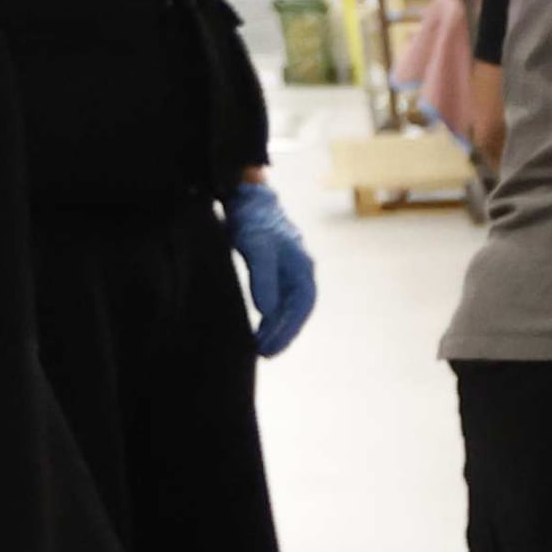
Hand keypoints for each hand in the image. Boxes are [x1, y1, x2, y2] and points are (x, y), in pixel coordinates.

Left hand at [227, 179, 316, 357]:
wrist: (248, 197)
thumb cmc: (254, 222)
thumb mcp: (257, 250)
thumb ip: (263, 280)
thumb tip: (268, 312)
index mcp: (303, 269)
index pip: (300, 308)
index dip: (288, 331)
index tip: (271, 348)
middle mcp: (300, 272)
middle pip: (296, 311)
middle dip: (282, 333)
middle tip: (263, 353)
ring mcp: (289, 270)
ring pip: (287, 306)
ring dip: (276, 326)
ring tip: (260, 345)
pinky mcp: (275, 267)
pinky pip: (278, 298)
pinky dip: (271, 314)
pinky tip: (261, 323)